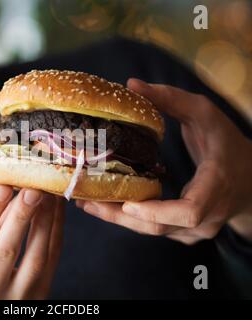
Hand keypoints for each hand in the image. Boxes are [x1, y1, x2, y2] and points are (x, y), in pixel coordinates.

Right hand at [0, 186, 64, 298]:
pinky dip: (56, 229)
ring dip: (44, 220)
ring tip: (48, 193)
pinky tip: (56, 208)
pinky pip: (53, 257)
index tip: (1, 187)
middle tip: (31, 189)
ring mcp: (19, 295)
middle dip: (20, 216)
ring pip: (35, 255)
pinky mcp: (42, 292)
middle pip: (6, 249)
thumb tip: (7, 199)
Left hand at [77, 78, 251, 243]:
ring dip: (118, 219)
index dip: (156, 211)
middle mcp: (207, 217)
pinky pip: (154, 230)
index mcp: (216, 187)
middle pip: (159, 227)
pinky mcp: (186, 232)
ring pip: (153, 232)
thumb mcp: (205, 115)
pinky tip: (106, 205)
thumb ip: (172, 99)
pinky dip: (129, 219)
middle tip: (86, 201)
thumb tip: (132, 85)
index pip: (190, 211)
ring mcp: (196, 230)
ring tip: (86, 203)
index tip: (127, 202)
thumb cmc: (227, 145)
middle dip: (120, 216)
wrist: (249, 180)